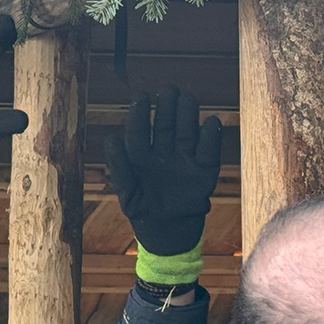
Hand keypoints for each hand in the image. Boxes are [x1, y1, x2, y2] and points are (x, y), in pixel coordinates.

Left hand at [106, 86, 222, 257]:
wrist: (169, 233)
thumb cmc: (144, 211)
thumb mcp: (128, 194)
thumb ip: (120, 168)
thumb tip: (111, 138)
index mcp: (142, 155)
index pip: (140, 130)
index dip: (140, 113)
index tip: (141, 95)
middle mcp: (164, 152)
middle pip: (166, 125)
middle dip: (168, 107)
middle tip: (170, 90)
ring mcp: (184, 160)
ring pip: (187, 132)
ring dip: (188, 115)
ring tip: (188, 98)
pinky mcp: (204, 171)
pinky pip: (209, 151)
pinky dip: (212, 137)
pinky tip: (211, 122)